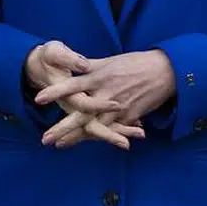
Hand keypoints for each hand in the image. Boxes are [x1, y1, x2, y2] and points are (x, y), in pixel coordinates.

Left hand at [36, 50, 174, 147]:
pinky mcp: (130, 116)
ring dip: (77, 137)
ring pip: (95, 126)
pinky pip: (113, 129)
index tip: (38, 99)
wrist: (167, 71)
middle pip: (82, 113)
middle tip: (45, 139)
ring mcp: (119, 107)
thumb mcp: (112, 60)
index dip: (57, 91)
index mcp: (100, 76)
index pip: (74, 84)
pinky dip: (101, 137)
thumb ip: (91, 66)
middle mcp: (107, 93)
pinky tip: (87, 142)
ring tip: (60, 145)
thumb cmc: (138, 62)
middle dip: (63, 128)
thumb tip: (74, 65)